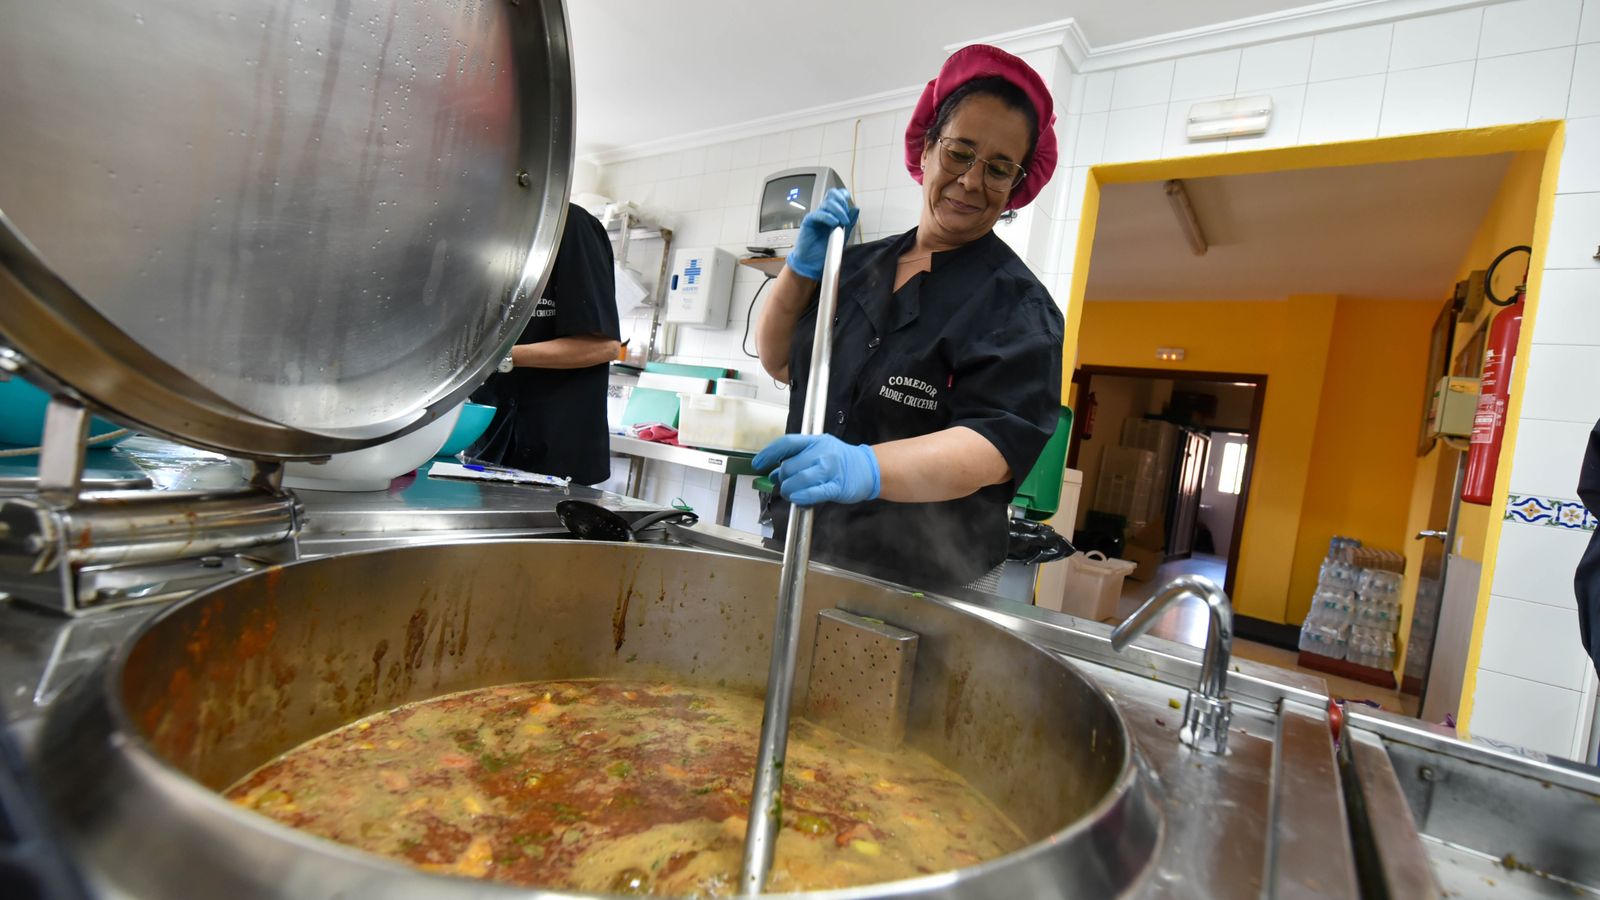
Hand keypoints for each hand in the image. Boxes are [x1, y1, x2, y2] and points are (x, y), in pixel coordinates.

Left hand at [754, 434, 880, 505]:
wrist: (868, 468)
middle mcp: (821, 452)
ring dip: (789, 489)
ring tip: (790, 493)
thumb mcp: (818, 452)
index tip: (758, 464)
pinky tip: (797, 498)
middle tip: (784, 484)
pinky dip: (802, 496)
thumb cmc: (841, 460)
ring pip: (798, 479)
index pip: (786, 443)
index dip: (769, 453)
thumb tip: (774, 473)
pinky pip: (814, 492)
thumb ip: (796, 460)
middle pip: (789, 465)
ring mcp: (829, 469)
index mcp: (814, 441)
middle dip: (782, 478)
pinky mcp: (836, 486)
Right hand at [786, 188, 858, 280]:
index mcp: (832, 213)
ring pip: (827, 203)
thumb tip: (855, 209)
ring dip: (838, 211)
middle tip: (846, 215)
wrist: (813, 262)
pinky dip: (828, 217)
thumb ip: (849, 222)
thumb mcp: (843, 235)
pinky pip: (819, 214)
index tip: (849, 206)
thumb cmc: (825, 250)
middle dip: (842, 202)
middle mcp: (824, 212)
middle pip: (832, 195)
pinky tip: (834, 224)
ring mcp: (816, 216)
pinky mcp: (809, 221)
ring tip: (842, 222)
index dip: (844, 196)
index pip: (837, 196)